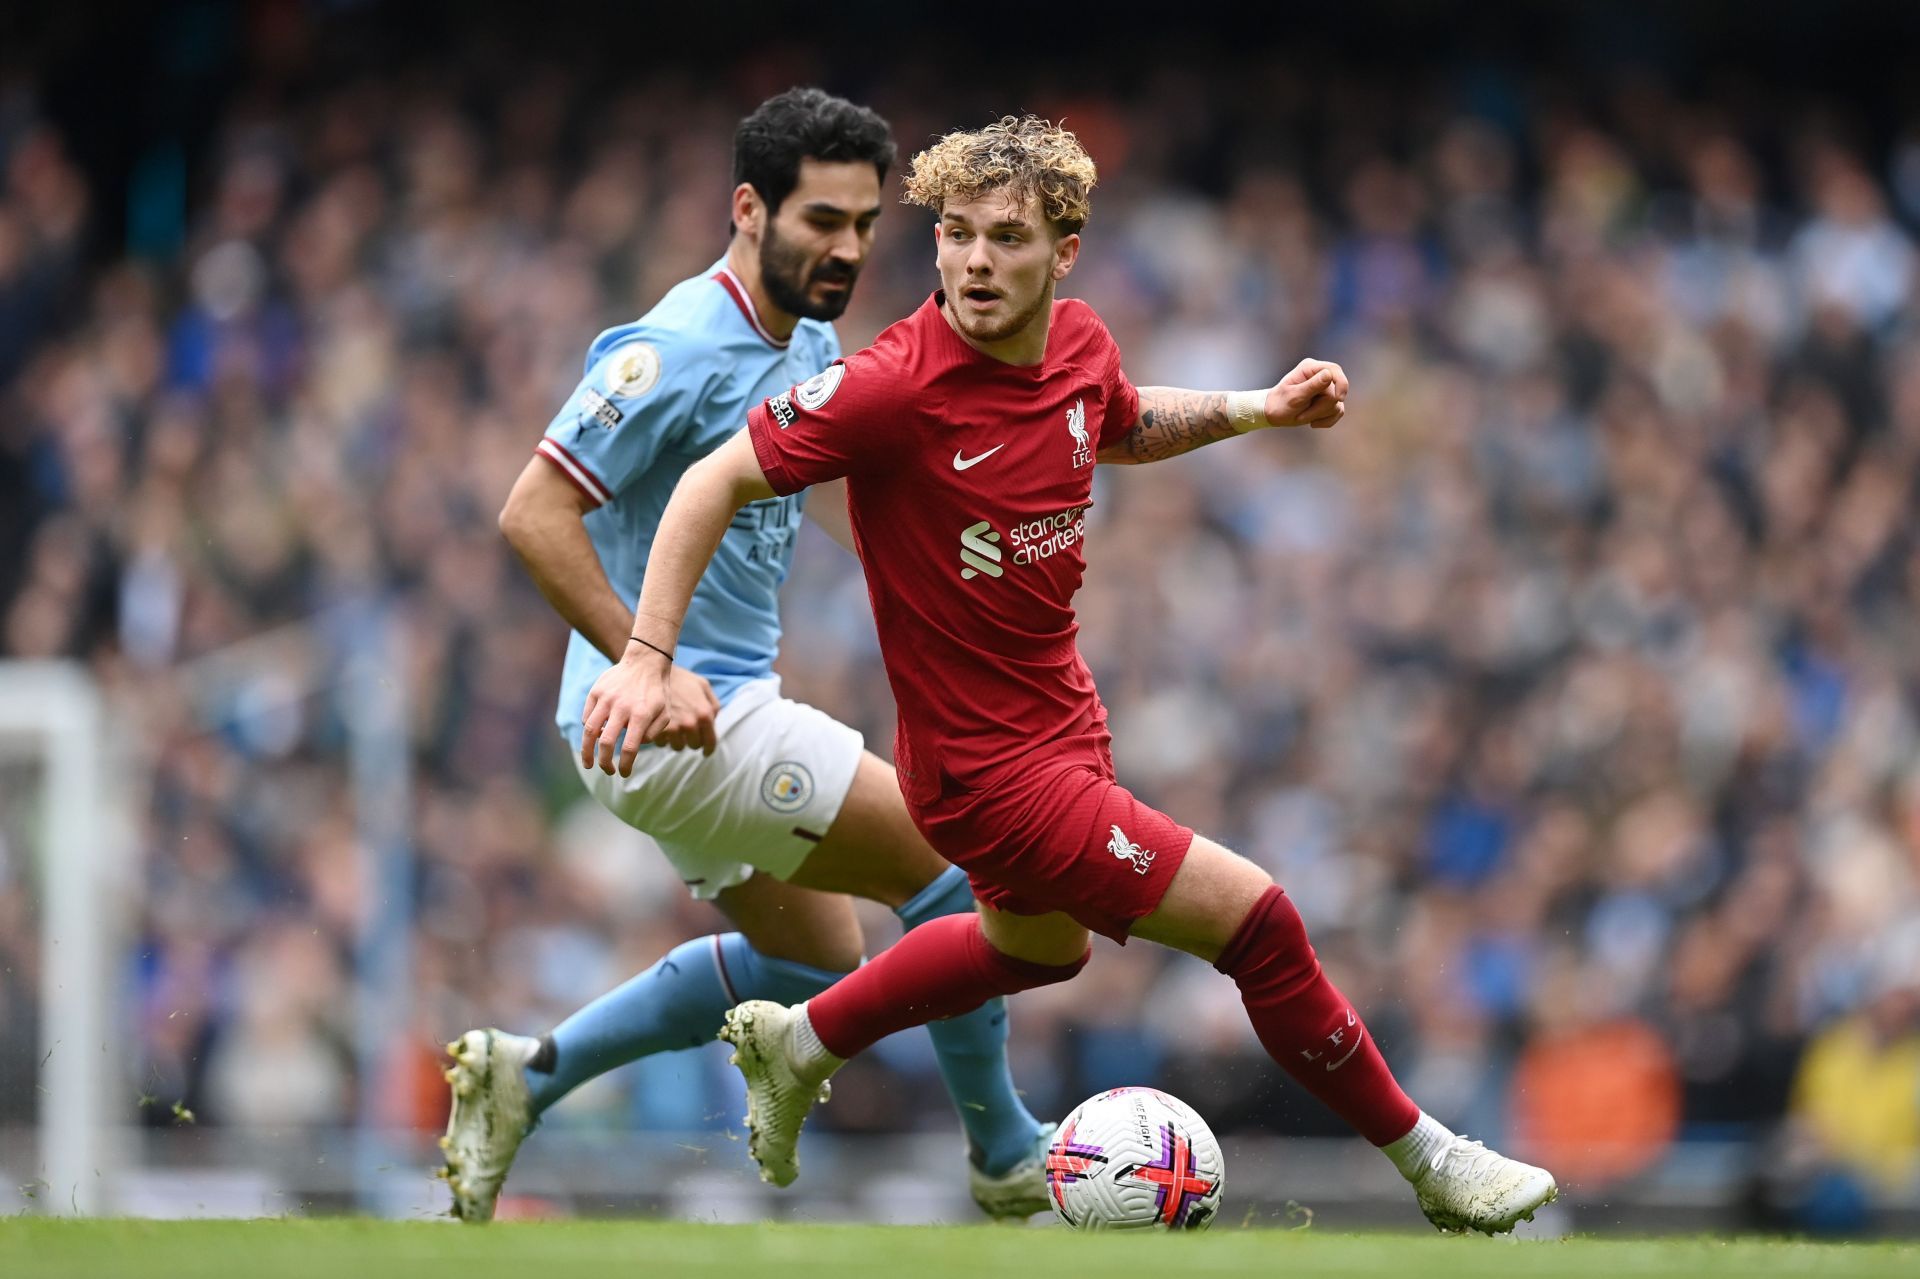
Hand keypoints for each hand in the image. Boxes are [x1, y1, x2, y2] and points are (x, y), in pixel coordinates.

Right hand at [580, 648, 672, 775]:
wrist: (646, 661)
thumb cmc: (657, 691)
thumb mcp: (665, 713)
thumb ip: (653, 733)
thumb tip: (634, 747)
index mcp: (641, 714)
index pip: (630, 748)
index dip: (626, 765)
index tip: (624, 774)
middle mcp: (621, 707)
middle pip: (606, 742)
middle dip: (604, 762)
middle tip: (606, 771)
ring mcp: (606, 698)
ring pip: (589, 730)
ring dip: (586, 751)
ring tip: (588, 763)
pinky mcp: (596, 692)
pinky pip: (587, 716)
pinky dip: (589, 730)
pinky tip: (593, 738)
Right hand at [660, 665, 720, 754]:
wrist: (652, 672)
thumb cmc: (679, 678)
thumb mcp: (702, 685)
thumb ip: (712, 704)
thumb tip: (714, 721)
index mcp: (704, 714)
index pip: (710, 742)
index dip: (708, 749)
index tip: (706, 752)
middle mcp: (690, 724)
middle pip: (693, 745)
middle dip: (691, 740)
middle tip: (686, 732)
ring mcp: (673, 729)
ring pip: (677, 746)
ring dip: (676, 740)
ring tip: (673, 727)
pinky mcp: (656, 731)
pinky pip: (662, 744)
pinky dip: (662, 738)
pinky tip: (661, 727)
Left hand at [1266, 358, 1347, 428]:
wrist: (1274, 414)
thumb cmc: (1280, 403)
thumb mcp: (1294, 396)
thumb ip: (1312, 386)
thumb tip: (1329, 374)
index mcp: (1310, 368)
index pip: (1334, 370)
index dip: (1341, 383)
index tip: (1339, 398)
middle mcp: (1320, 375)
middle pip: (1334, 394)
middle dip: (1319, 408)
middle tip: (1300, 414)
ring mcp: (1326, 388)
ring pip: (1337, 405)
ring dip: (1319, 415)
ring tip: (1302, 416)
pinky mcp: (1330, 401)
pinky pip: (1338, 412)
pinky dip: (1326, 420)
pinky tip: (1313, 422)